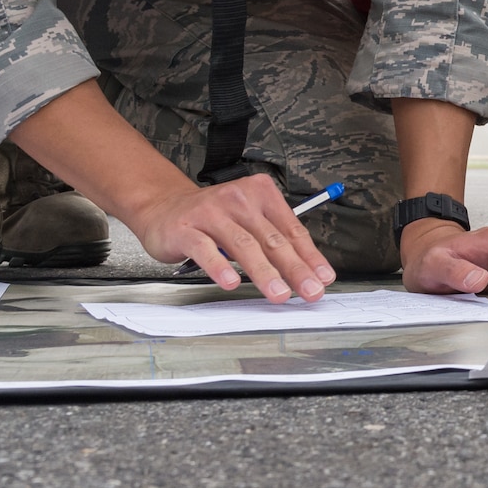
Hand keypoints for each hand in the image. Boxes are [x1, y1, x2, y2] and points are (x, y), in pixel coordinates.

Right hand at [129, 175, 334, 303]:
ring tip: (279, 293)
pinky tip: (231, 282)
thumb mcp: (248, 219)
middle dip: (295, 268)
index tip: (324, 278)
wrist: (163, 206)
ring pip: (244, 245)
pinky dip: (220, 267)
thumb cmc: (212, 217)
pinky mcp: (186, 229)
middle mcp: (239, 199)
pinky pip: (206, 249)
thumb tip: (307, 271)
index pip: (291, 229)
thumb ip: (273, 240)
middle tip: (310, 291)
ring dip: (264, 272)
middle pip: (272, 239)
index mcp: (261, 194)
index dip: (310, 256)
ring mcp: (211, 212)